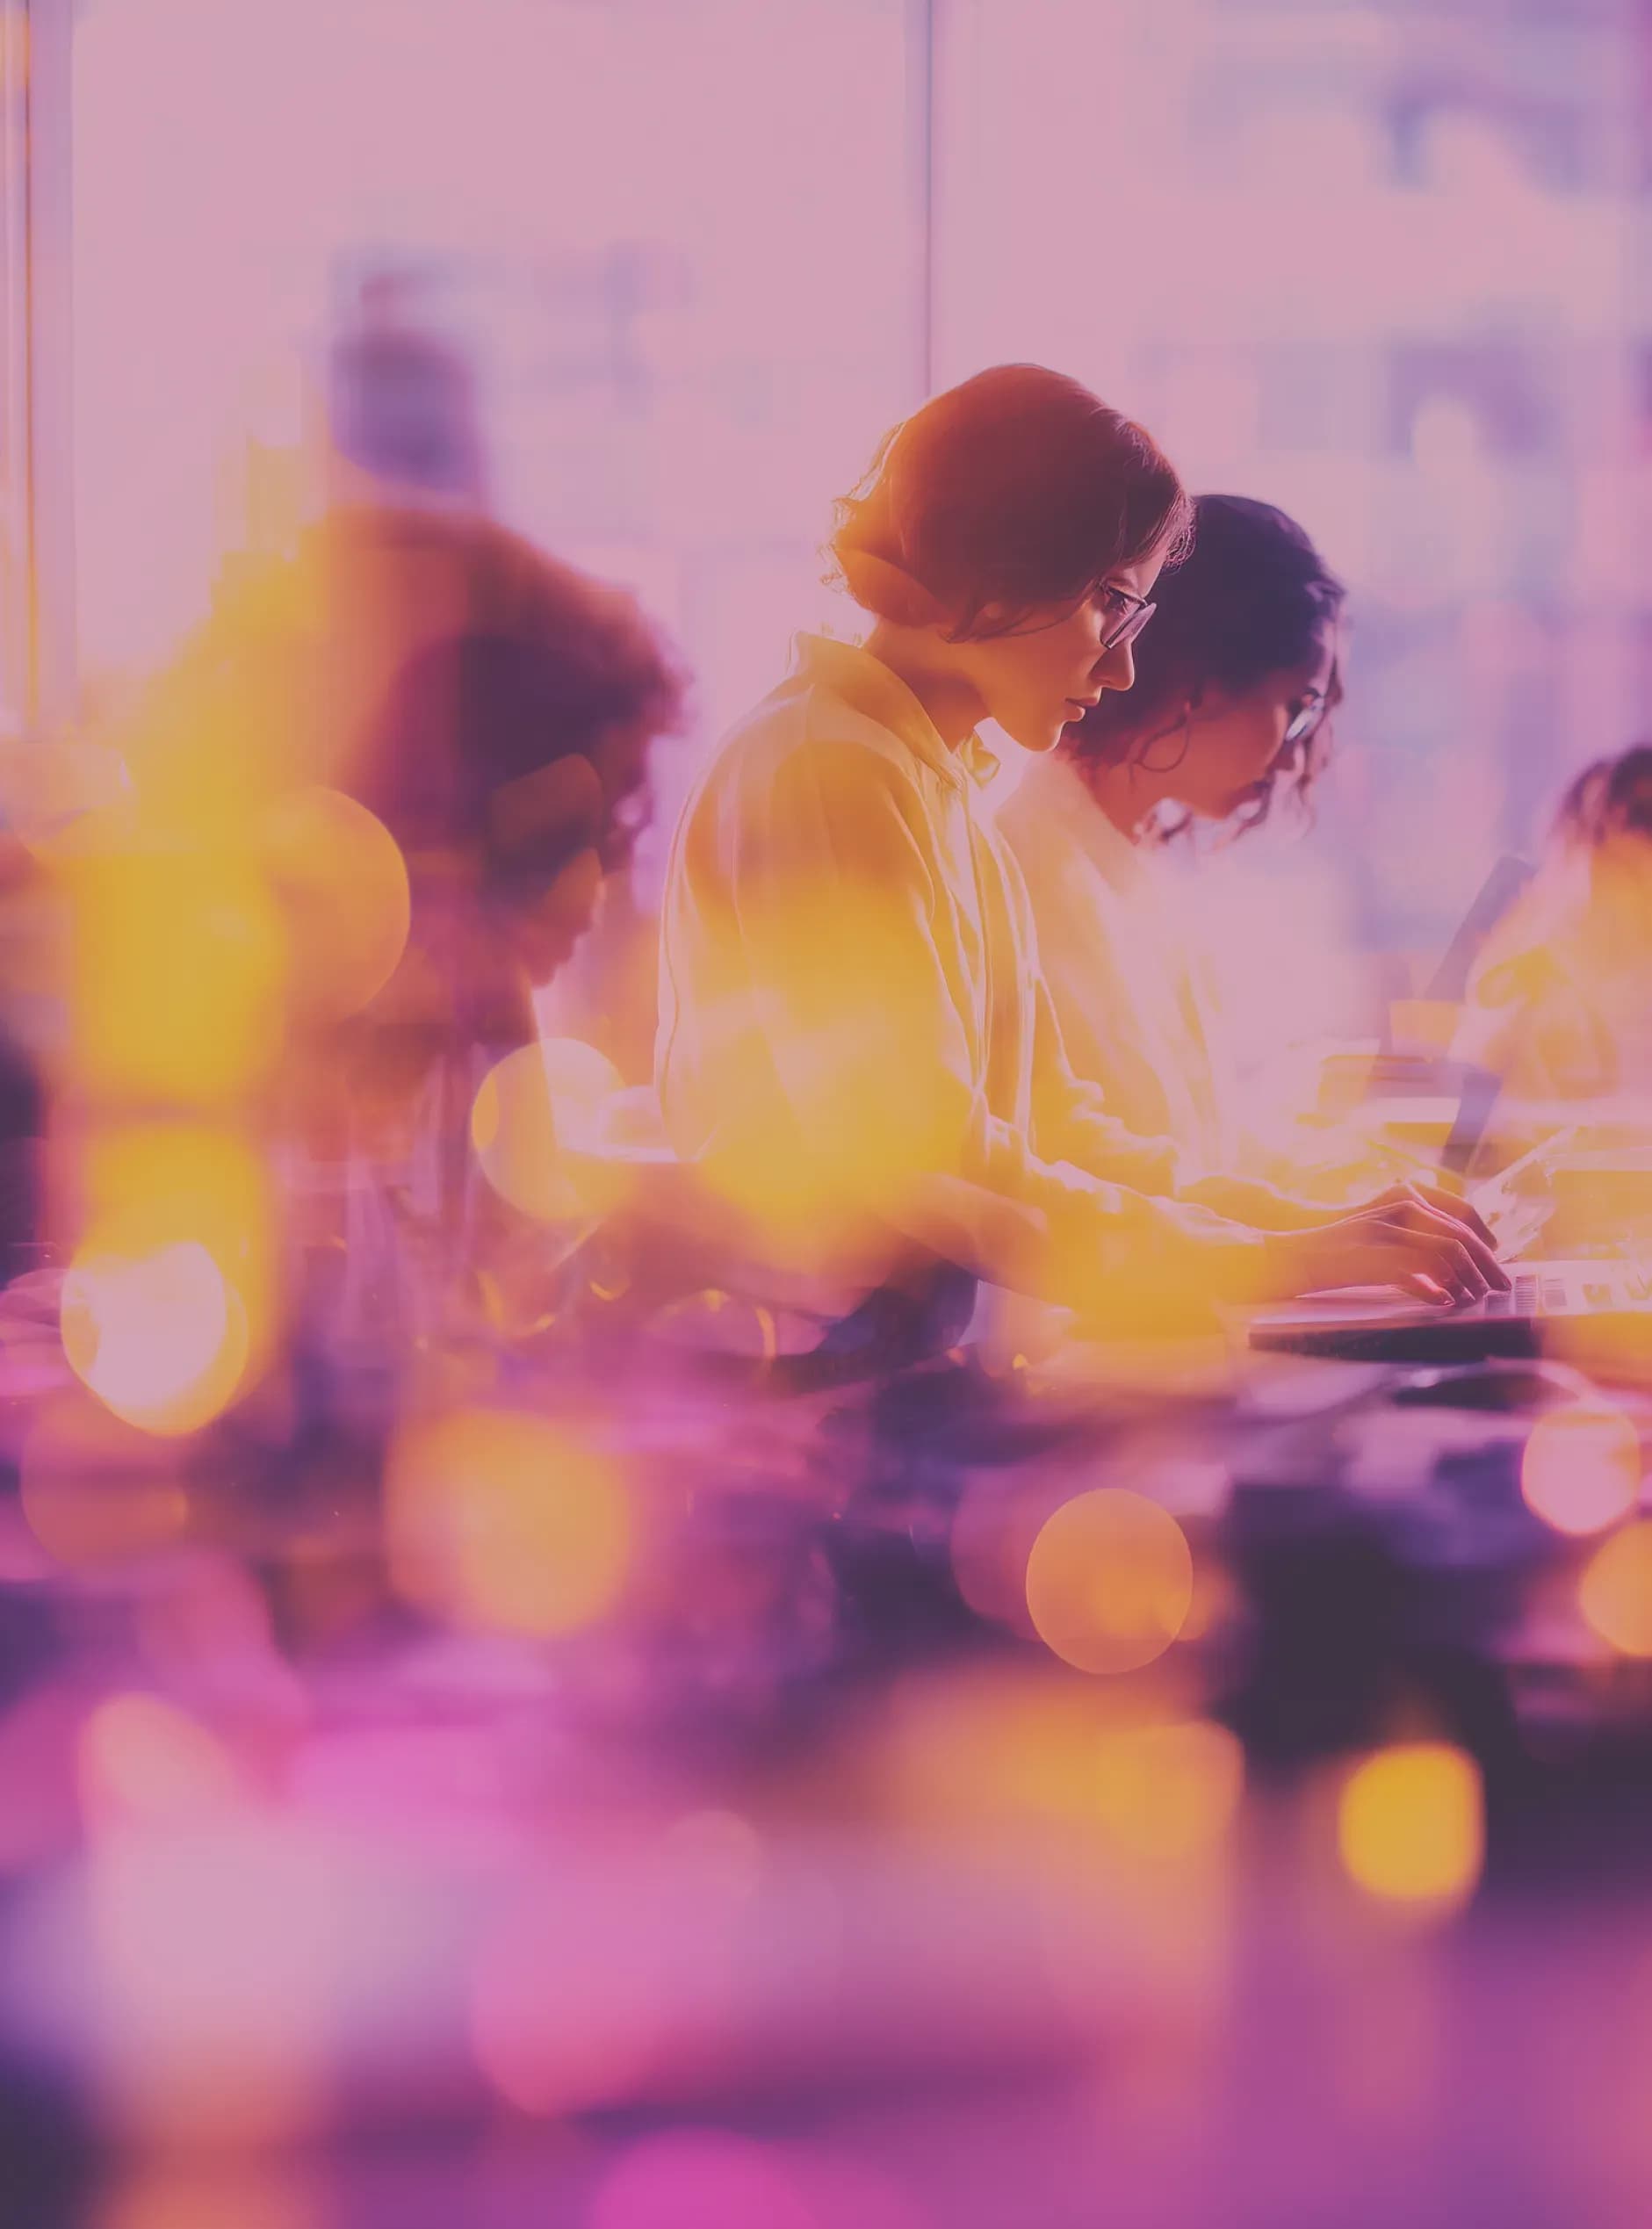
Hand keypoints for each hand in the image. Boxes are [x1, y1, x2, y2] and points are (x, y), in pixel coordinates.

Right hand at [1263, 1186, 1511, 1307]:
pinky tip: (1444, 1302)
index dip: (1485, 1238)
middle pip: (1461, 1232)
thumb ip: (1408, 1250)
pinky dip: (1437, 1288)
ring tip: (1475, 1298)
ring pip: (1448, 1249)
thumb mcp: (1376, 1242)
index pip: (1461, 1212)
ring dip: (1468, 1277)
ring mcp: (1387, 1228)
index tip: (1497, 1262)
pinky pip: (1421, 1269)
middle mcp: (1399, 1206)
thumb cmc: (1332, 1255)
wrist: (1289, 1256)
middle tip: (1501, 1287)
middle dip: (1487, 1264)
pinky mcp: (1376, 1252)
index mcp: (1402, 1197)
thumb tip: (1443, 1280)